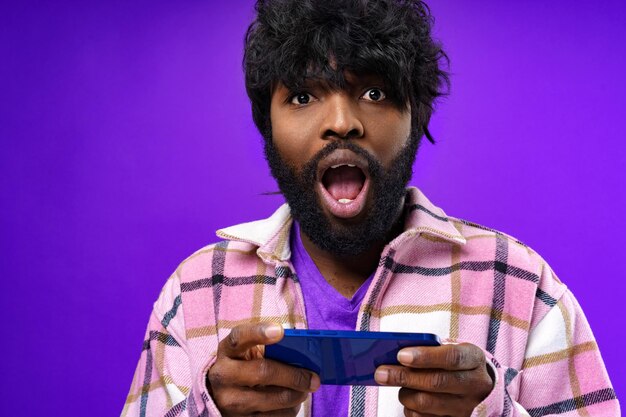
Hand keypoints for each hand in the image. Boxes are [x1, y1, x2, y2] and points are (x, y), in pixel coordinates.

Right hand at [207, 323, 319, 415]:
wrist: (220, 394)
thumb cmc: (244, 365)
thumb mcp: (248, 352)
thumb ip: (269, 349)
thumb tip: (304, 358)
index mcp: (227, 351)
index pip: (240, 337)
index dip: (259, 332)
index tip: (280, 331)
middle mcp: (223, 375)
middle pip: (264, 372)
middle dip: (294, 375)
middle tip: (314, 377)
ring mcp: (229, 401)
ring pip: (273, 399)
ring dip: (296, 394)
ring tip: (305, 389)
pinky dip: (289, 410)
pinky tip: (292, 402)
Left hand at [374, 343, 493, 416]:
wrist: (479, 386)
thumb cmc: (456, 362)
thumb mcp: (451, 348)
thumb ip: (430, 349)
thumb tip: (397, 356)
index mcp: (473, 359)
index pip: (451, 357)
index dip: (425, 356)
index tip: (400, 355)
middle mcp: (474, 384)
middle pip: (436, 382)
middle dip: (404, 376)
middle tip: (380, 373)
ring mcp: (465, 407)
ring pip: (427, 403)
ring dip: (404, 393)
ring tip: (395, 383)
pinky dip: (409, 408)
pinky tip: (407, 397)